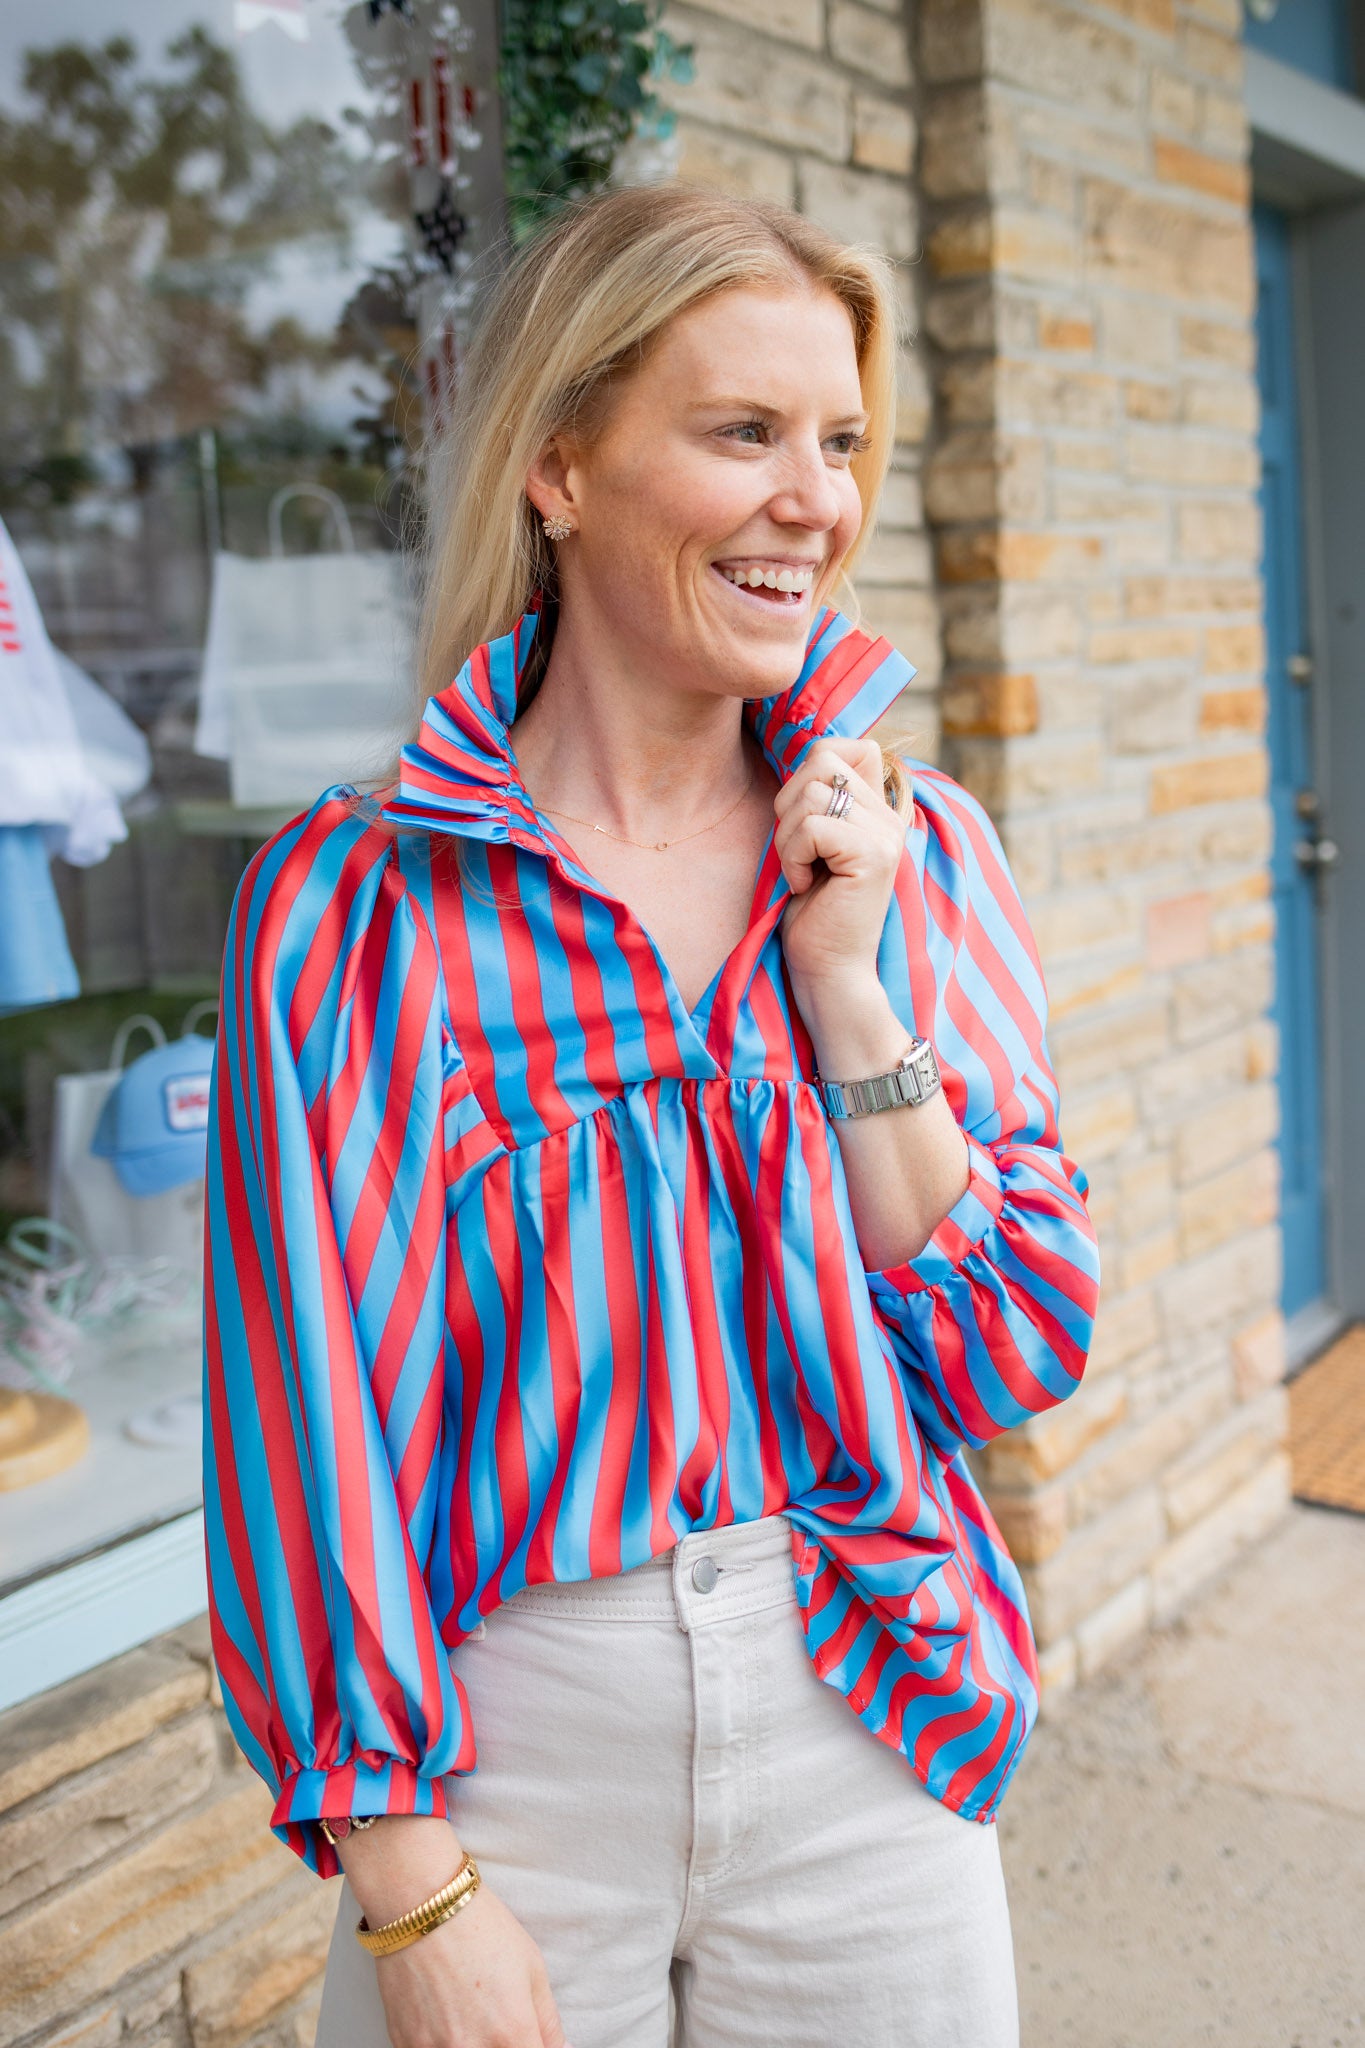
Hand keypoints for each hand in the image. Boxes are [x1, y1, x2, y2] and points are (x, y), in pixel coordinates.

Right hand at [338, 1817, 566, 2047]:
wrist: (419, 1903)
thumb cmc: (479, 1927)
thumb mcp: (532, 1968)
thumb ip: (548, 2023)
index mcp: (512, 2035)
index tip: (526, 2036)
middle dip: (502, 2045)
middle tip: (495, 2018)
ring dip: (471, 2044)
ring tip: (468, 2011)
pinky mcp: (405, 2044)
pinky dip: (441, 2041)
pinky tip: (443, 2013)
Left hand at [774, 737, 905, 1014]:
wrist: (827, 971)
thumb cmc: (810, 912)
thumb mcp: (809, 843)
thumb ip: (815, 799)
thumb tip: (802, 753)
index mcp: (877, 809)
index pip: (846, 745)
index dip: (808, 769)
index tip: (802, 824)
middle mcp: (889, 816)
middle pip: (821, 760)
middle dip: (788, 805)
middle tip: (797, 853)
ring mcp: (886, 834)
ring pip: (811, 792)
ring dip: (787, 838)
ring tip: (802, 873)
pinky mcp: (874, 856)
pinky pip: (813, 827)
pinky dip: (794, 858)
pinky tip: (806, 886)